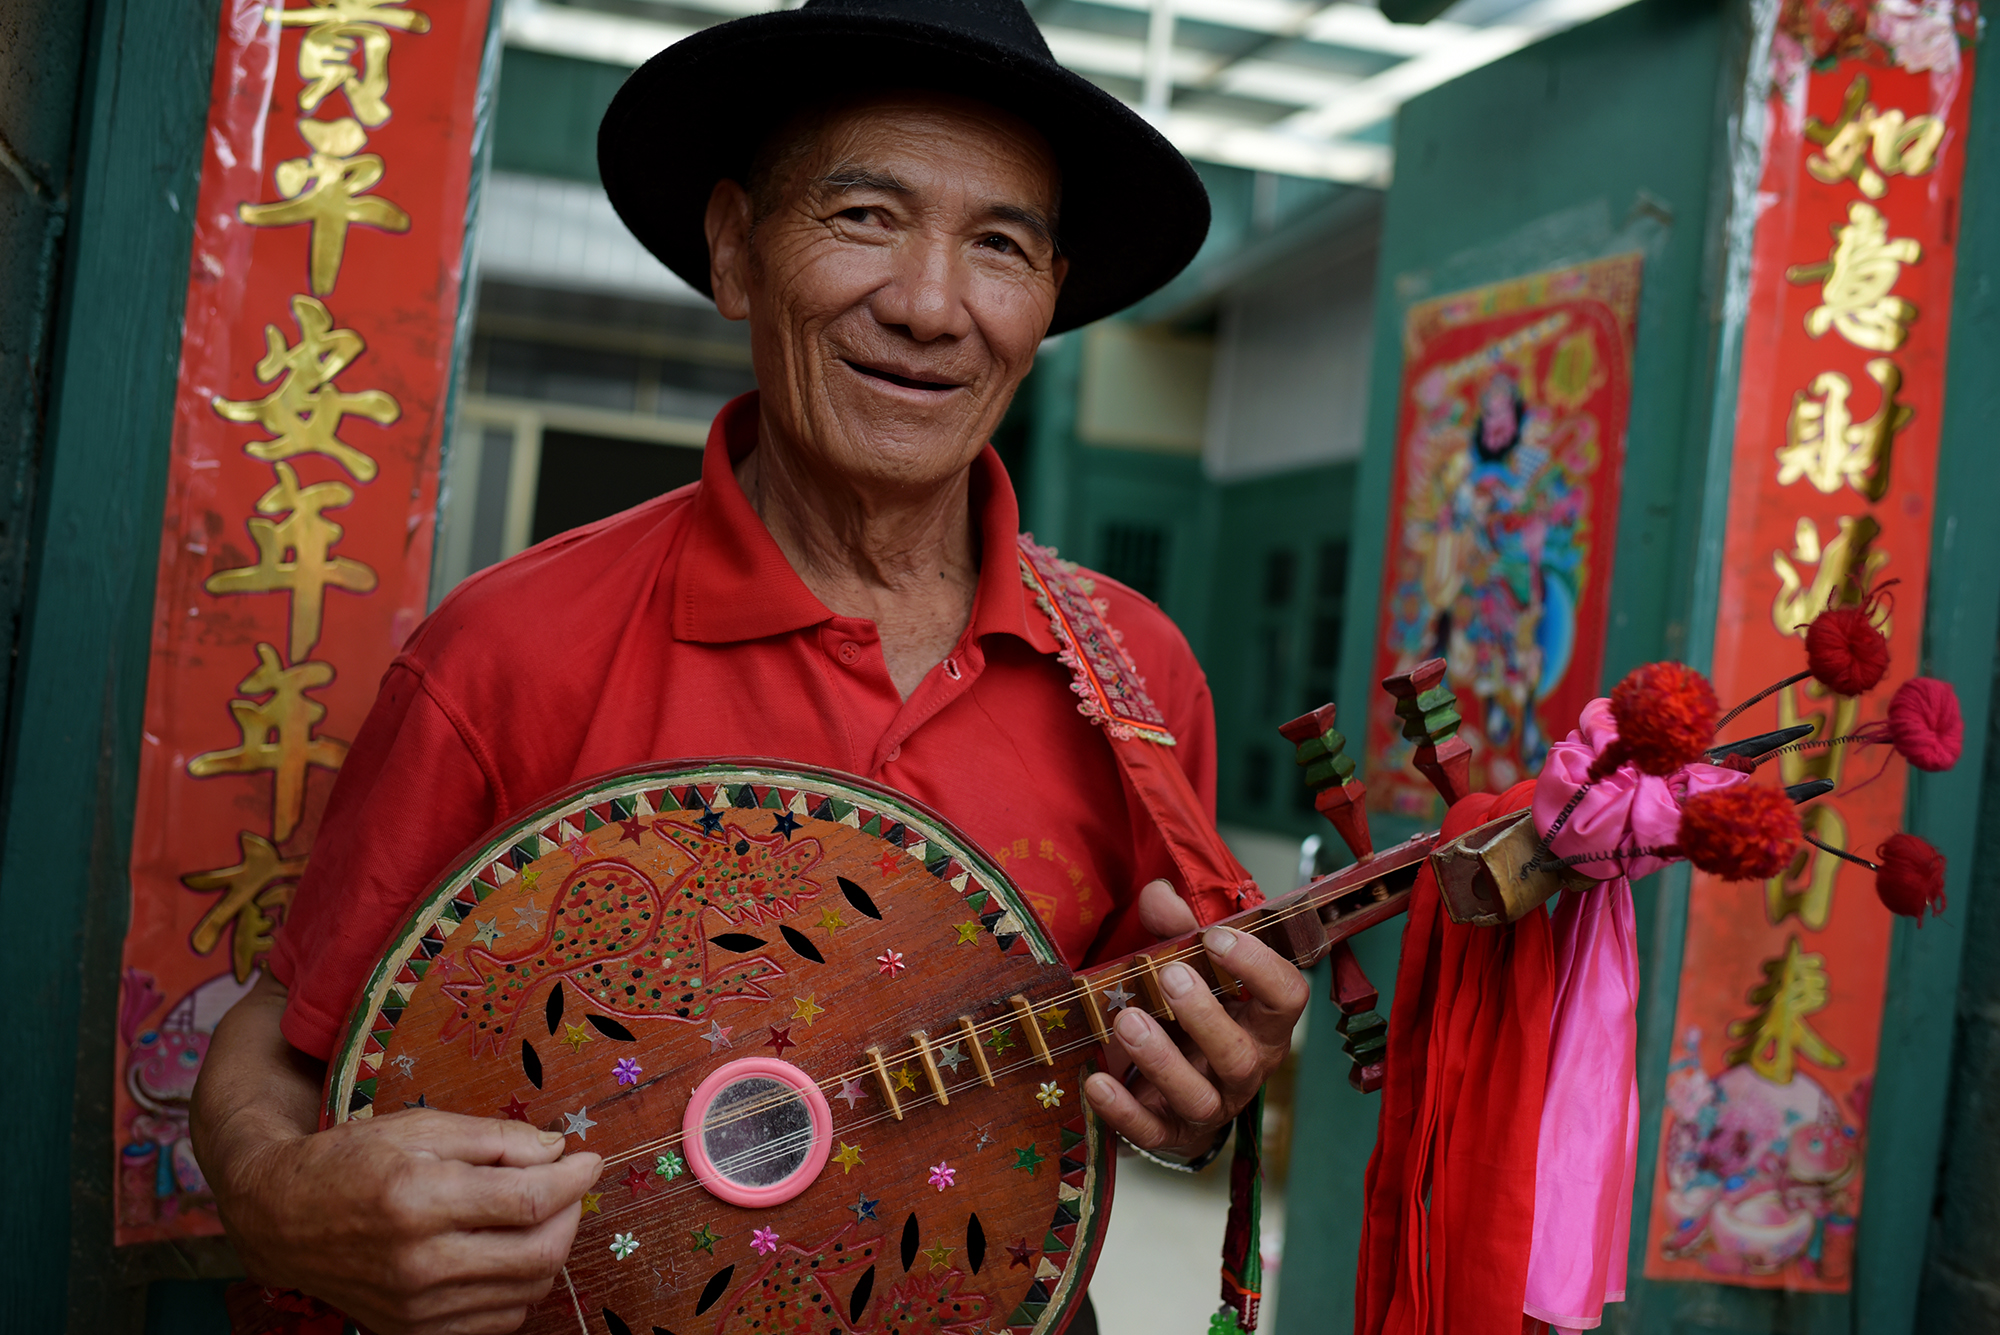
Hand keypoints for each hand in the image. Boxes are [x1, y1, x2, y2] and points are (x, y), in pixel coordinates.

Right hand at [192, 973, 600, 1334]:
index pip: (530, 1201)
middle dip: (571, 1216)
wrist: (282, 1216)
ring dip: (548, 1251)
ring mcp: (414, 1308)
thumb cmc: (353, 1160)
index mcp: (420, 1199)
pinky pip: (497, 1322)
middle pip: (538, 1254)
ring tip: (535, 1216)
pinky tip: (507, 1254)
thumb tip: (558, 1151)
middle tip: (567, 1188)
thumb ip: (496, 1139)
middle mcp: (418, 1263)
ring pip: (525, 1292)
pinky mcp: (411, 1332)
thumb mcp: (422, 1127)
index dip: (575, 1180)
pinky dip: (518, 1289)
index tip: (590, 1161)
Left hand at [1081, 880, 1308, 1160]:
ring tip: (1127, 1022)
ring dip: (1162, 1060)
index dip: (1260, 968)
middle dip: (1205, 1015)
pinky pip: (1151, 1132)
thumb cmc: (1188, 1017)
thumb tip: (1159, 894)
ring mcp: (1210, 1106)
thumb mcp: (1187, 967)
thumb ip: (1176, 929)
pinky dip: (1123, 1111)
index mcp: (1261, 1023)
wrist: (1171, 1087)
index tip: (1218, 938)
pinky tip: (1096, 1083)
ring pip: (1199, 1098)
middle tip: (1169, 975)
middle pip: (1240, 1054)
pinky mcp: (1170, 1134)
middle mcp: (1244, 1068)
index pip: (1287, 998)